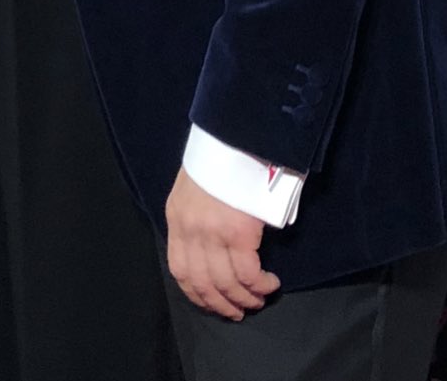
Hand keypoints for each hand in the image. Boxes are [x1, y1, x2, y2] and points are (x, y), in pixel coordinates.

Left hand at [165, 166, 279, 320]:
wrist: (235, 134)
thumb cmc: (220, 156)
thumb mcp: (195, 187)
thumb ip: (199, 217)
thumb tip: (217, 245)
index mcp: (177, 218)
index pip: (180, 269)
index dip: (196, 293)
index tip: (211, 303)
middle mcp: (190, 230)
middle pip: (202, 282)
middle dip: (220, 303)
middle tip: (238, 312)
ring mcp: (213, 233)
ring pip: (226, 282)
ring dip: (244, 298)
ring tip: (258, 300)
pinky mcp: (239, 232)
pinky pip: (248, 272)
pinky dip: (259, 285)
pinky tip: (269, 284)